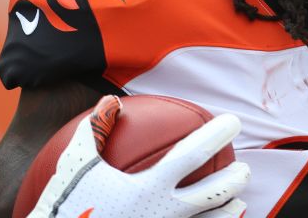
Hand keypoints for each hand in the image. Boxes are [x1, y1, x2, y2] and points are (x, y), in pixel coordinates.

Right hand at [26, 95, 249, 217]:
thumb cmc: (63, 206)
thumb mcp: (74, 164)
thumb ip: (94, 130)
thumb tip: (111, 100)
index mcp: (147, 187)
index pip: (193, 155)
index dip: (216, 135)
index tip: (233, 121)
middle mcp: (162, 214)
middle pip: (213, 194)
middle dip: (236, 178)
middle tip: (244, 168)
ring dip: (228, 212)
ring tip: (237, 202)